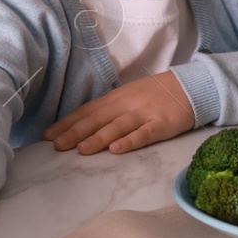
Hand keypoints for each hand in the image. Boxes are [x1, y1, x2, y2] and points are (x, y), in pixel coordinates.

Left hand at [43, 70, 194, 154]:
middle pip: (97, 119)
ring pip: (117, 126)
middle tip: (56, 145)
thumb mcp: (127, 97)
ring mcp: (144, 114)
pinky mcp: (162, 124)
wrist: (189, 86)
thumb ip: (108, 110)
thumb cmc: (154, 95)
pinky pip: (144, 133)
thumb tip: (80, 125)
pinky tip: (116, 150)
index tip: (48, 135)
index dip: (67, 123)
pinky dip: (130, 141)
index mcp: (115, 98)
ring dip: (98, 138)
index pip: (87, 111)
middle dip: (75, 132)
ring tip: (81, 150)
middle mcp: (126, 104)